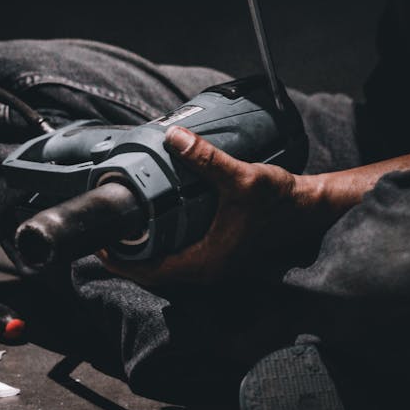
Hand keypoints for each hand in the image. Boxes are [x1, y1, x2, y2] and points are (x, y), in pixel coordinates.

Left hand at [100, 125, 320, 288]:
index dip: (120, 260)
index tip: (100, 243)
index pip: (150, 271)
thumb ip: (206, 158)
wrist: (310, 208)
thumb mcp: (242, 177)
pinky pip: (181, 255)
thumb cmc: (280, 200)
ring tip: (124, 227)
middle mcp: (208, 269)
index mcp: (206, 262)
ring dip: (145, 250)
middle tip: (105, 232)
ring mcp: (215, 263)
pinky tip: (156, 224)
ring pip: (167, 264)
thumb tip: (175, 137)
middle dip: (127, 255)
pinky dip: (163, 245)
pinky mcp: (220, 253)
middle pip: (153, 271)